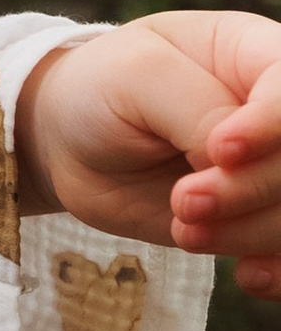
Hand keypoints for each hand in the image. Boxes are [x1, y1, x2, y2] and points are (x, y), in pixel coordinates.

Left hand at [14, 12, 280, 298]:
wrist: (71, 142)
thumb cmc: (103, 89)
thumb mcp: (136, 77)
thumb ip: (194, 108)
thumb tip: (236, 159)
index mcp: (260, 56)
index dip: (271, 126)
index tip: (218, 151)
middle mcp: (278, 117)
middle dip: (251, 190)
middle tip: (186, 201)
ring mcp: (271, 171)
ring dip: (250, 232)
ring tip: (185, 228)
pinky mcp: (257, 219)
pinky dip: (278, 270)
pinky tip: (247, 274)